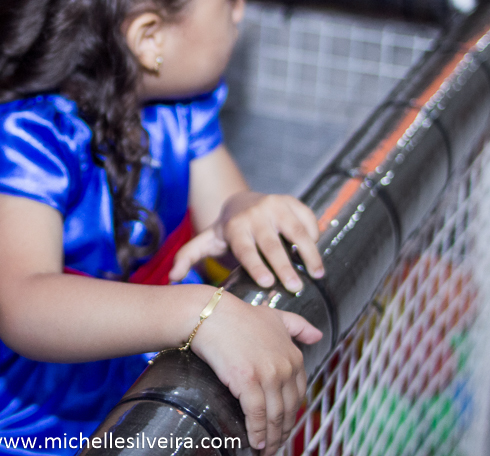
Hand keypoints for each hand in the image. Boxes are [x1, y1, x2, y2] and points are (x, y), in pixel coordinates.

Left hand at [169, 192, 322, 291]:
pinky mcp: (293, 201)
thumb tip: (172, 278)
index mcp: (235, 227)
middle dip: (284, 266)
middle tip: (295, 287)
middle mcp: (256, 214)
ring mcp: (276, 205)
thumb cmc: (226, 231)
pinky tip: (316, 255)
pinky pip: (308, 219)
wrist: (242, 202)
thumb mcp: (206, 242)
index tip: (268, 283)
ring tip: (317, 275)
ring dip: (308, 253)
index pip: (246, 249)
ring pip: (296, 231)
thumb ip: (188, 257)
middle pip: (272, 243)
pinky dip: (314, 236)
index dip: (257, 266)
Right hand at [190, 292, 322, 454]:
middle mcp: (285, 367)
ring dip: (271, 438)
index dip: (291, 415)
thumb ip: (298, 326)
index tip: (284, 425)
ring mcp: (268, 375)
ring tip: (265, 450)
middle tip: (275, 444)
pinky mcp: (248, 381)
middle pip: (288, 410)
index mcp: (294, 356)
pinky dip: (257, 432)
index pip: (298, 395)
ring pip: (274, 416)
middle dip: (282, 431)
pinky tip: (255, 442)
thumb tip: (318, 336)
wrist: (210, 314)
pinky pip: (256, 415)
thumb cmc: (238, 315)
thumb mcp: (275, 316)